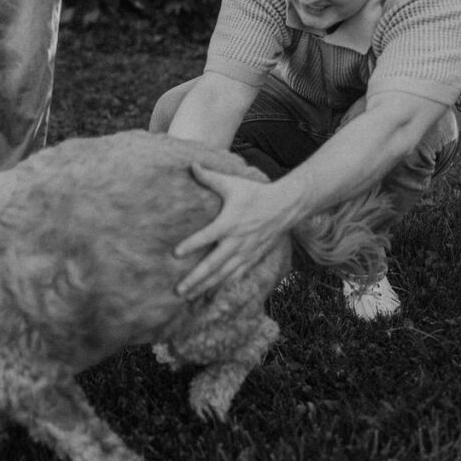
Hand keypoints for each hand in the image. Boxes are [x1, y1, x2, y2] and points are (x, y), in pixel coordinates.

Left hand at [175, 163, 289, 299]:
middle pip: (213, 264)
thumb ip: (209, 177)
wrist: (284, 207)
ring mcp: (245, 253)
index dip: (191, 244)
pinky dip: (221, 286)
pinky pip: (235, 275)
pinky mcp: (252, 258)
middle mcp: (237, 241)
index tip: (175, 253)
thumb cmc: (254, 193)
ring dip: (205, 286)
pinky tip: (208, 294)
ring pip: (222, 275)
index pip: (207, 236)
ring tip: (187, 296)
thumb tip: (191, 165)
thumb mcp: (232, 183)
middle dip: (195, 278)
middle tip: (178, 290)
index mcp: (229, 222)